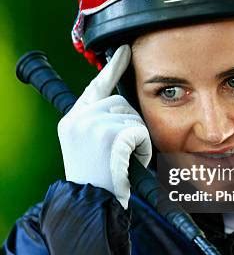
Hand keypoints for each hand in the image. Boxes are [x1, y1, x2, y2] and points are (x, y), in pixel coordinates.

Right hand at [57, 45, 151, 208]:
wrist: (91, 203)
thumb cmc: (97, 179)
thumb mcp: (87, 145)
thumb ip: (97, 121)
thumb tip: (121, 101)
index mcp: (71, 120)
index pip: (95, 86)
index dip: (112, 68)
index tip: (125, 51)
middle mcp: (77, 118)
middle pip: (119, 102)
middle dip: (130, 124)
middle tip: (121, 150)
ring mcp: (92, 124)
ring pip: (132, 117)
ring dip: (136, 137)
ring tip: (122, 159)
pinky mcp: (109, 133)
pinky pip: (139, 130)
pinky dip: (142, 147)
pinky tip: (129, 162)